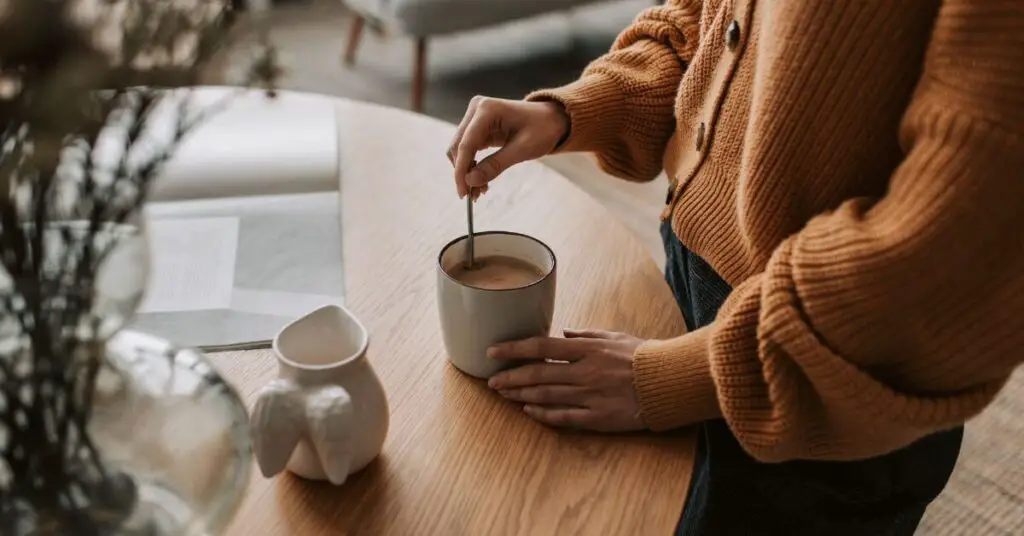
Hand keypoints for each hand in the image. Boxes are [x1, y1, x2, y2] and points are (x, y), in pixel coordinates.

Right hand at [447, 96, 569, 198]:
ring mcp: (475, 117)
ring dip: (466, 171)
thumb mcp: (522, 149)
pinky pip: (468, 149)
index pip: (466, 144)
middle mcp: (477, 109)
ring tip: (480, 190)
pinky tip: (482, 180)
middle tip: (472, 196)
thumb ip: (495, 165)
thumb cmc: (542, 129)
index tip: (463, 193)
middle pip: (458, 146)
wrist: (551, 119)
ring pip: (460, 149)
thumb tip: (470, 181)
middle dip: (463, 173)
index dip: (461, 171)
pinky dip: (472, 166)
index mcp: (487, 109)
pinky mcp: (477, 127)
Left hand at [486, 328, 646, 431]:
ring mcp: (591, 396)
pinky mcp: (600, 417)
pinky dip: (544, 414)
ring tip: (502, 394)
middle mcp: (585, 372)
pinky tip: (529, 411)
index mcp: (588, 349)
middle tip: (490, 380)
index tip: (493, 351)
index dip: (513, 349)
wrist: (670, 381)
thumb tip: (563, 333)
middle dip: (510, 377)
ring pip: (547, 396)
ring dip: (521, 395)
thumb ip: (586, 335)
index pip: (541, 347)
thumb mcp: (614, 336)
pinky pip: (565, 417)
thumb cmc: (643, 356)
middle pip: (538, 375)